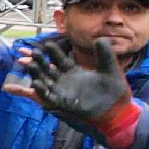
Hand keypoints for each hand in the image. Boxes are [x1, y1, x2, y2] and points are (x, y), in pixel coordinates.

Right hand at [2, 36, 142, 148]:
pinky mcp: (64, 103)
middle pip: (48, 69)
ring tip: (28, 64)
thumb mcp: (110, 68)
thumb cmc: (115, 90)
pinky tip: (38, 82)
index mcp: (74, 72)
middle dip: (39, 61)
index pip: (60, 59)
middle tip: (32, 51)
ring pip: (44, 81)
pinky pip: (49, 97)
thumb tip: (100, 38)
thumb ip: (105, 54)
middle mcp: (65, 81)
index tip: (46, 43)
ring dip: (36, 73)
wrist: (119, 110)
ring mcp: (63, 92)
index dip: (53, 52)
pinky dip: (42, 91)